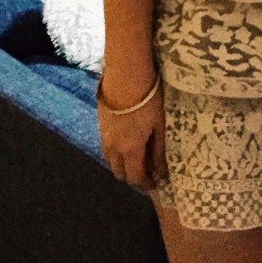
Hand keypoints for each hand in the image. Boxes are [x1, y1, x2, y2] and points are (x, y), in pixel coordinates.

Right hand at [97, 72, 166, 190]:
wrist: (125, 78)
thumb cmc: (148, 101)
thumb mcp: (159, 125)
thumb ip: (158, 150)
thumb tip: (161, 171)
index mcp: (130, 150)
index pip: (135, 176)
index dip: (144, 183)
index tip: (154, 184)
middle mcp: (113, 148)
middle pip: (119, 172)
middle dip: (132, 177)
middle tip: (146, 172)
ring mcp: (104, 136)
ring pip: (110, 161)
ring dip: (122, 165)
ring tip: (136, 159)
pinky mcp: (100, 125)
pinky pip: (106, 148)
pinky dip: (115, 153)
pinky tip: (126, 144)